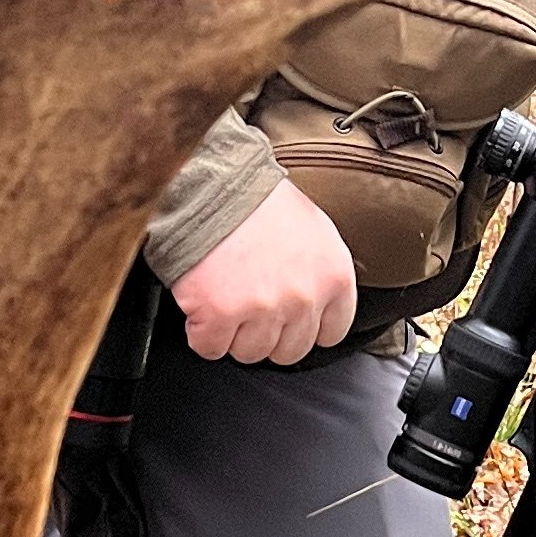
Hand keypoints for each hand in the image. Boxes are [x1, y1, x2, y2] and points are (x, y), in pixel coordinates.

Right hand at [172, 180, 358, 365]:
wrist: (210, 183)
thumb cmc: (256, 199)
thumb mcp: (312, 229)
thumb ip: (318, 272)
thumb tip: (314, 302)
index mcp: (333, 275)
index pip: (331, 332)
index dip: (304, 327)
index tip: (288, 319)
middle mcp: (304, 297)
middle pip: (289, 350)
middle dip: (267, 332)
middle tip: (249, 304)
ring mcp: (263, 309)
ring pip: (250, 352)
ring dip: (233, 333)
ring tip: (224, 296)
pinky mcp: (220, 315)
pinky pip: (211, 348)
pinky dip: (202, 331)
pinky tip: (202, 302)